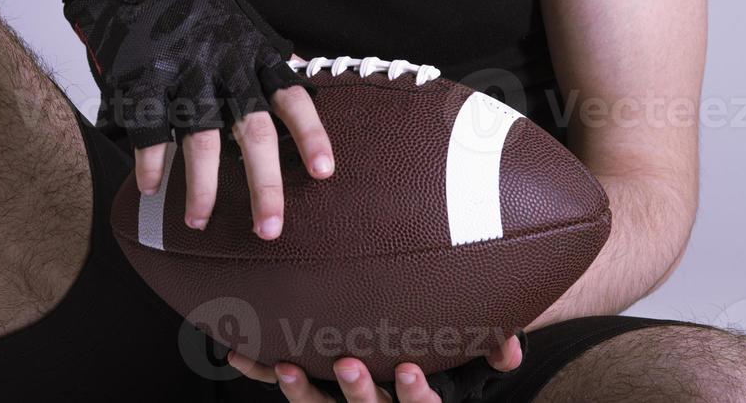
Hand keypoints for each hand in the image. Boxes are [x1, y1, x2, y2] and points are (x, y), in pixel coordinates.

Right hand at [60, 0, 333, 236]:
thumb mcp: (238, 18)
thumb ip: (266, 54)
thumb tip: (305, 75)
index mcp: (250, 54)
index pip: (292, 99)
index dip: (310, 136)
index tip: (325, 172)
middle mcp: (222, 68)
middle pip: (252, 135)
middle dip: (264, 187)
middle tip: (270, 229)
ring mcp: (181, 75)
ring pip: (200, 142)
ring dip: (202, 189)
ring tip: (199, 222)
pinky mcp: (141, 80)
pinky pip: (148, 131)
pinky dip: (149, 163)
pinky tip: (150, 188)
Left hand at [224, 333, 523, 402]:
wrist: (402, 370)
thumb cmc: (445, 359)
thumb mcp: (472, 365)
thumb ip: (493, 351)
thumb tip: (507, 349)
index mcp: (415, 402)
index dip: (414, 394)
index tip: (408, 369)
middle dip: (358, 391)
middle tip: (346, 363)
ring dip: (301, 390)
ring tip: (285, 366)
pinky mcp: (315, 395)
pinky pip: (290, 390)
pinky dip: (262, 373)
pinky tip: (238, 356)